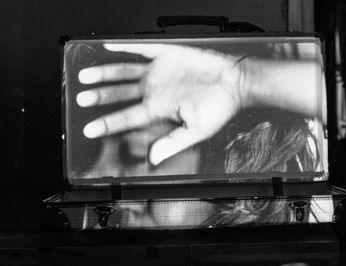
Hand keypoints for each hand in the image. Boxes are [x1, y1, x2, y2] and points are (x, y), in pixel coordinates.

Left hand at [76, 44, 241, 164]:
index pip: (126, 118)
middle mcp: (154, 91)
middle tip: (81, 98)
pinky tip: (109, 46)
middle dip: (99, 96)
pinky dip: (124, 47)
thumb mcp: (197, 131)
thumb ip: (173, 142)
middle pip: (119, 94)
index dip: (107, 123)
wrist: (236, 82)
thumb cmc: (219, 107)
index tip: (89, 128)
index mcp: (159, 110)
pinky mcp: (166, 54)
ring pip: (124, 73)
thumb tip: (154, 158)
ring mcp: (158, 73)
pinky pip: (140, 49)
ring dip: (105, 74)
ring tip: (86, 76)